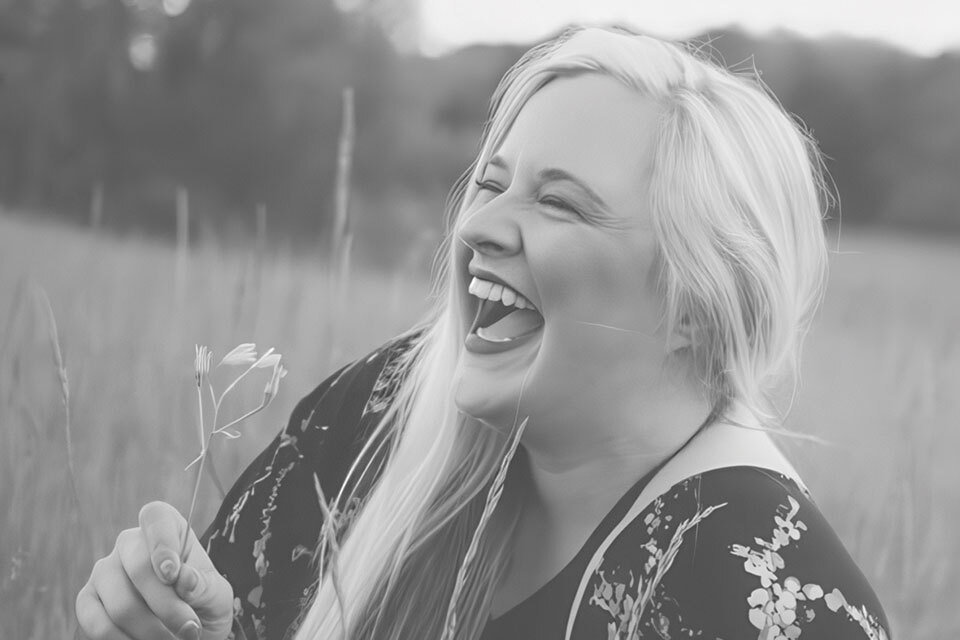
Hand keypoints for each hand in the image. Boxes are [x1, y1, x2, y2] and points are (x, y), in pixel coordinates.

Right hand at [76, 501, 233, 639]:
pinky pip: (97, 624)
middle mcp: (129, 544)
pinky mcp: (87, 601)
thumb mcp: (217, 595)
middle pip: (138, 566)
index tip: (173, 574)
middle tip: (190, 630)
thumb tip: (184, 580)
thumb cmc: (203, 606)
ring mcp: (104, 572)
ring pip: (121, 603)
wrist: (186, 633)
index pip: (156, 517)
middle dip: (167, 606)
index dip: (162, 543)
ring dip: (150, 632)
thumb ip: (204, 585)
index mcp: (166, 529)